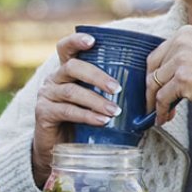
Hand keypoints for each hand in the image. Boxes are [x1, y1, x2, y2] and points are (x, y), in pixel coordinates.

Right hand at [31, 31, 124, 184]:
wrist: (58, 151)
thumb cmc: (82, 123)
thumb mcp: (95, 103)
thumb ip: (109, 94)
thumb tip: (148, 93)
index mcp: (66, 71)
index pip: (66, 48)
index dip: (76, 41)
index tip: (93, 40)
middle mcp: (53, 79)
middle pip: (72, 66)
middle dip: (97, 76)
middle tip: (118, 88)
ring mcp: (47, 96)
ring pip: (72, 91)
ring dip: (96, 100)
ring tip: (115, 111)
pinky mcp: (43, 113)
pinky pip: (67, 111)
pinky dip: (86, 115)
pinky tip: (102, 121)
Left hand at [146, 25, 191, 125]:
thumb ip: (181, 59)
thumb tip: (156, 79)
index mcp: (185, 33)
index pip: (157, 55)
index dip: (153, 75)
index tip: (154, 89)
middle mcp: (181, 42)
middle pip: (153, 69)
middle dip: (151, 90)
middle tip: (153, 106)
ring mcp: (181, 60)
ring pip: (155, 85)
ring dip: (156, 103)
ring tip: (162, 115)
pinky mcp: (183, 79)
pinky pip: (162, 99)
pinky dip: (161, 111)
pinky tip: (165, 118)